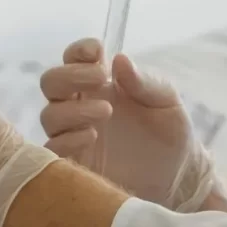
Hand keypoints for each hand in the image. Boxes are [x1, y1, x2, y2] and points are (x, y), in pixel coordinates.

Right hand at [39, 39, 214, 210]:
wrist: (177, 176)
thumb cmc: (170, 132)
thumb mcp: (166, 101)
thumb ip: (144, 81)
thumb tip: (120, 59)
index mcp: (98, 84)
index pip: (72, 59)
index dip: (77, 51)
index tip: (96, 51)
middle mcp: (79, 105)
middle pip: (50, 83)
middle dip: (69, 76)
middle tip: (100, 79)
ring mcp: (73, 134)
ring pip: (49, 115)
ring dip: (73, 109)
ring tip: (106, 112)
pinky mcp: (73, 162)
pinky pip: (52, 149)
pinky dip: (66, 140)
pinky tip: (91, 137)